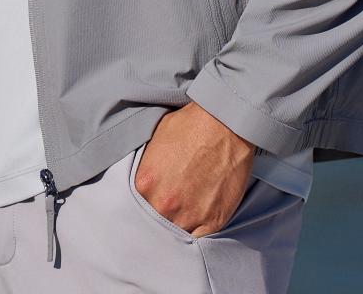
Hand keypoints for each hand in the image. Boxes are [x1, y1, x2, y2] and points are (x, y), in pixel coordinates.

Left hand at [131, 101, 254, 237]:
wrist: (225, 124)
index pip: (137, 206)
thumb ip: (146, 168)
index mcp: (145, 184)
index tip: (152, 201)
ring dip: (179, 225)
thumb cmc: (190, 125)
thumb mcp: (154, 140)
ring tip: (185, 212)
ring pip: (177, 232)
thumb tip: (143, 181)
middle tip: (169, 206)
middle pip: (156, 222)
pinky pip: (200, 238)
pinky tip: (198, 219)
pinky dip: (198, 232)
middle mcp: (163, 204)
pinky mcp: (214, 220)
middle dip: (160, 215)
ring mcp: (189, 214)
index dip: (145, 204)